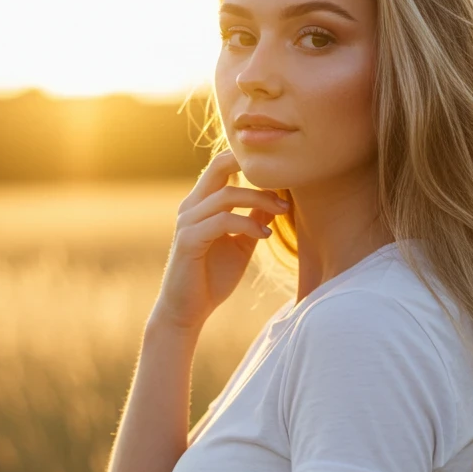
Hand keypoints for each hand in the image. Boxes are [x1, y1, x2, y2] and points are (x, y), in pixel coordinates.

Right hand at [152, 149, 290, 331]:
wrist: (187, 311)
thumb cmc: (212, 279)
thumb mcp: (241, 246)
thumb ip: (253, 221)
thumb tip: (275, 201)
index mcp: (201, 204)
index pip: (220, 167)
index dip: (246, 160)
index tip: (280, 173)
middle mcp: (191, 207)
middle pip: (218, 167)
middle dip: (251, 166)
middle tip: (286, 181)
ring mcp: (187, 222)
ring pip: (226, 195)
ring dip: (259, 200)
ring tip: (282, 211)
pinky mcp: (188, 240)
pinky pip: (222, 221)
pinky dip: (247, 224)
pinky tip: (264, 235)